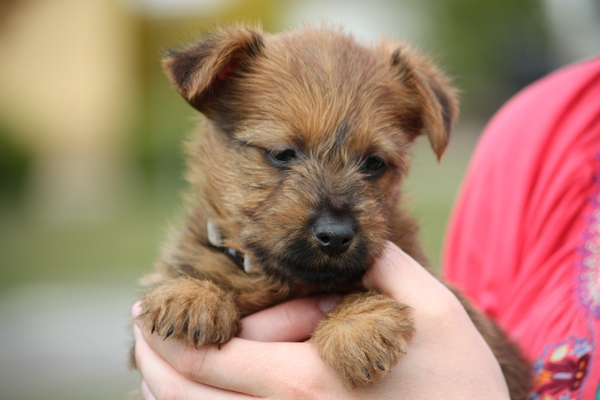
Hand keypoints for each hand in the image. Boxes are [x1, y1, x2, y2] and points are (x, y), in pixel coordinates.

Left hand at [132, 241, 509, 398]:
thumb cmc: (461, 382)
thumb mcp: (432, 309)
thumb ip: (384, 266)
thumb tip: (354, 241)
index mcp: (307, 381)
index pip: (214, 359)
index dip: (170, 337)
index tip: (147, 314)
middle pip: (194, 399)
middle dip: (157, 365)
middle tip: (139, 337)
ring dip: (172, 396)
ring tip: (153, 372)